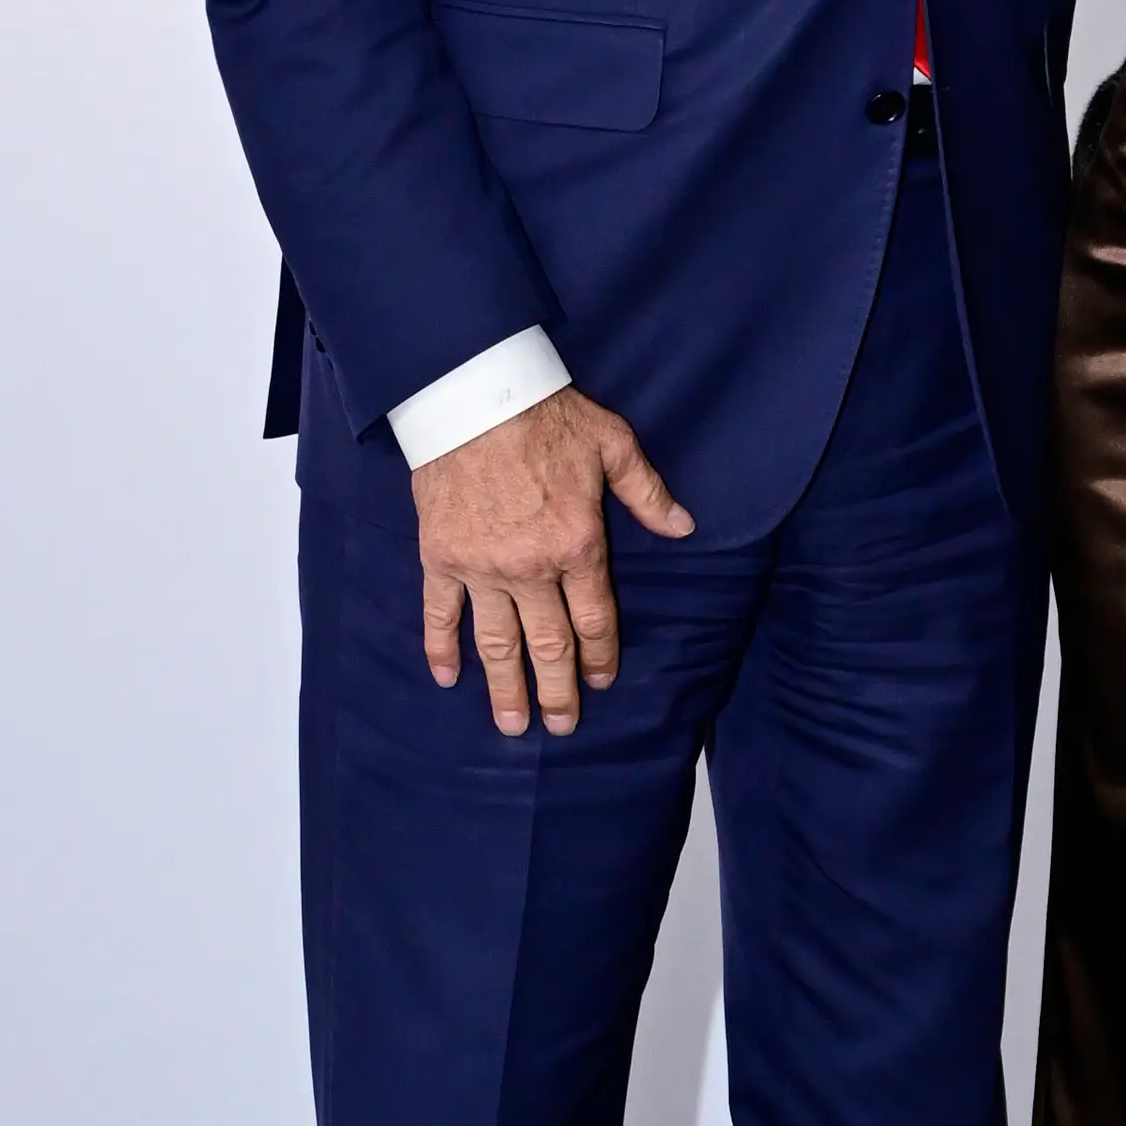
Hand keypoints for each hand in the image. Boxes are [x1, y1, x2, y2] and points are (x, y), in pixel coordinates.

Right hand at [414, 387, 693, 736]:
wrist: (472, 398)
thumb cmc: (548, 418)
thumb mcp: (614, 446)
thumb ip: (649, 494)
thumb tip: (684, 527)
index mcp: (578, 545)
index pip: (595, 617)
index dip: (601, 654)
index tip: (602, 682)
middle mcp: (531, 568)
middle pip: (547, 644)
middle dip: (557, 691)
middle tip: (562, 727)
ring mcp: (481, 567)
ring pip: (496, 642)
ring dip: (504, 688)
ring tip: (511, 727)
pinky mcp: (440, 557)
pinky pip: (440, 612)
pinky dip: (440, 647)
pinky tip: (446, 679)